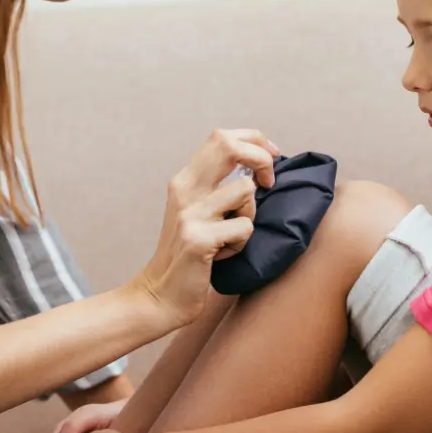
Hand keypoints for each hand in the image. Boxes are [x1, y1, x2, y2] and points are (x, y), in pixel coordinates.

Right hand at [137, 129, 279, 327]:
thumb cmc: (191, 254)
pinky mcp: (198, 239)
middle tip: (269, 182)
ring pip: (245, 191)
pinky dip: (241, 243)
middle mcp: (184, 190)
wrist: (160, 295)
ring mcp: (190, 214)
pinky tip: (222, 255)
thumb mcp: (197, 211)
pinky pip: (244, 227)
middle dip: (260, 159)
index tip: (271, 158)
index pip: (221, 137)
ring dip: (250, 214)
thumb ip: (216, 187)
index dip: (254, 140)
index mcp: (185, 180)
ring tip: (232, 235)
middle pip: (229, 147)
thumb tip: (258, 168)